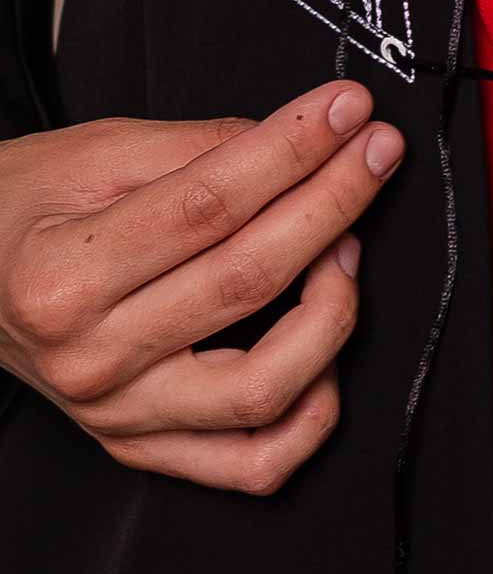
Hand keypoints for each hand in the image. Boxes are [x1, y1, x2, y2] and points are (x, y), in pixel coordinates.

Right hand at [0, 82, 403, 493]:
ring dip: (334, 307)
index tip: (348, 111)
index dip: (296, 150)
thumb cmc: (20, 210)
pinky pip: (252, 462)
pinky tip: (328, 356)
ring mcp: (121, 412)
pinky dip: (312, 416)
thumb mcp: (93, 153)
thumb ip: (199, 146)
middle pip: (250, 278)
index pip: (212, 204)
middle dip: (335, 201)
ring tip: (347, 247)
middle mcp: (92, 355)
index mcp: (67, 271)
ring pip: (264, 383)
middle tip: (376, 152)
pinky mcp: (145, 442)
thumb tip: (298, 142)